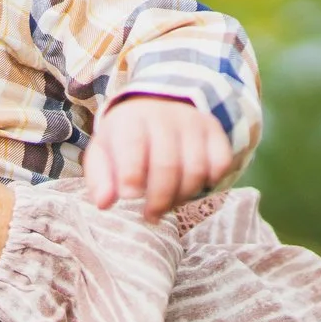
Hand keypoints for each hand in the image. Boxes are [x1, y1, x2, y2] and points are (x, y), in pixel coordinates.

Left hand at [84, 95, 233, 218]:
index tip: (129, 197)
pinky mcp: (215, 131)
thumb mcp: (104, 152)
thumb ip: (99, 178)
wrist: (157, 105)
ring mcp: (194, 123)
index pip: (133, 146)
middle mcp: (165, 117)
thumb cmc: (125, 139)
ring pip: (196, 169)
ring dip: (183, 196)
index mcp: (131, 120)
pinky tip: (193, 188)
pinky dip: (210, 183)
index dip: (131, 175)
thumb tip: (104, 204)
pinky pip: (221, 163)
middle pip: (168, 164)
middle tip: (151, 216)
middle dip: (159, 198)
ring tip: (169, 206)